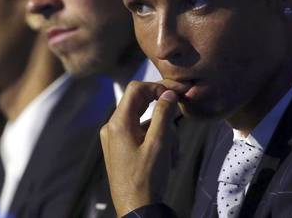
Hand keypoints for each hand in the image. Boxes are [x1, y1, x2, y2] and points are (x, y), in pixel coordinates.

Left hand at [100, 80, 178, 215]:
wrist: (137, 210)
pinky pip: (140, 135)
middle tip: (179, 121)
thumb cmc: (147, 179)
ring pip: (143, 121)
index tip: (175, 94)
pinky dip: (156, 140)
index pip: (136, 90)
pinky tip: (168, 157)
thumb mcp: (159, 144)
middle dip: (162, 113)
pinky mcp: (121, 150)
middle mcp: (112, 128)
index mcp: (118, 124)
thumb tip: (168, 94)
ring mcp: (115, 139)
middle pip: (140, 104)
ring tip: (172, 152)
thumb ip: (164, 115)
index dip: (157, 87)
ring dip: (162, 131)